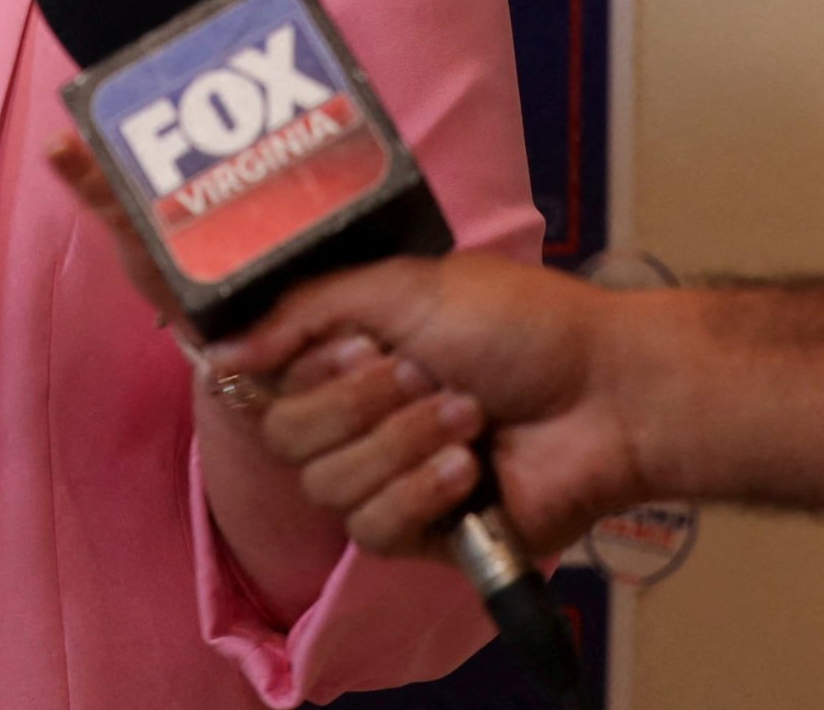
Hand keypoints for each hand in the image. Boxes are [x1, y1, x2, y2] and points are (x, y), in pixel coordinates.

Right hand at [206, 253, 639, 554]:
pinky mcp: (420, 535)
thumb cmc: (519, 325)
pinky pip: (372, 527)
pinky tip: (469, 469)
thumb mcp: (405, 288)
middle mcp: (357, 416)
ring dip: (401, 441)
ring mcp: (387, 478)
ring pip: (328, 484)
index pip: (264, 378)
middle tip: (420, 372)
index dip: (299, 366)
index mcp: (346, 354)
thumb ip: (305, 310)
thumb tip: (218, 348)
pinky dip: (421, 490)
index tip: (356, 343)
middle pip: (287, 435)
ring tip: (467, 414)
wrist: (604, 393)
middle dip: (358, 400)